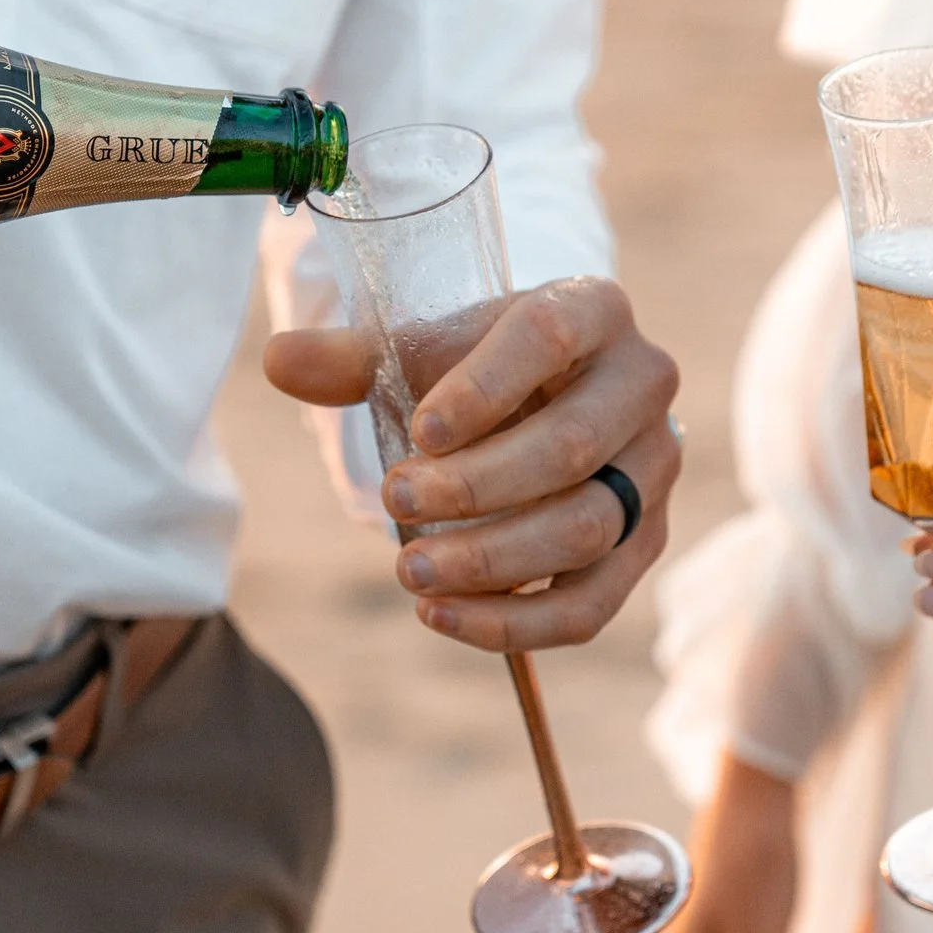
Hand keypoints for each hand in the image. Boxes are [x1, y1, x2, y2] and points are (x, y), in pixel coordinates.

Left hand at [263, 276, 679, 651]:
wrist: (538, 399)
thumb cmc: (475, 365)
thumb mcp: (422, 348)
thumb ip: (353, 358)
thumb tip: (279, 361)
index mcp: (594, 309)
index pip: (548, 337)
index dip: (483, 386)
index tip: (419, 430)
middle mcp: (643, 385)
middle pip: (574, 446)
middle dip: (478, 486)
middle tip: (393, 500)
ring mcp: (653, 470)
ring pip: (588, 530)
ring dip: (493, 560)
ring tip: (410, 570)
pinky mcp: (644, 543)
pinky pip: (592, 603)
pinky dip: (515, 622)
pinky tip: (443, 615)